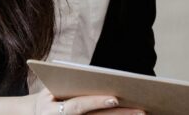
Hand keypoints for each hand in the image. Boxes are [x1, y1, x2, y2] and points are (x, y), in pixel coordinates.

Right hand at [29, 88, 146, 114]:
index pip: (78, 106)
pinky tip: (129, 114)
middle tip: (140, 110)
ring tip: (140, 112)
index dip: (96, 103)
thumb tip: (97, 77)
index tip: (115, 99)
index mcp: (53, 112)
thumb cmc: (48, 97)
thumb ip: (70, 85)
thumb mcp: (50, 91)